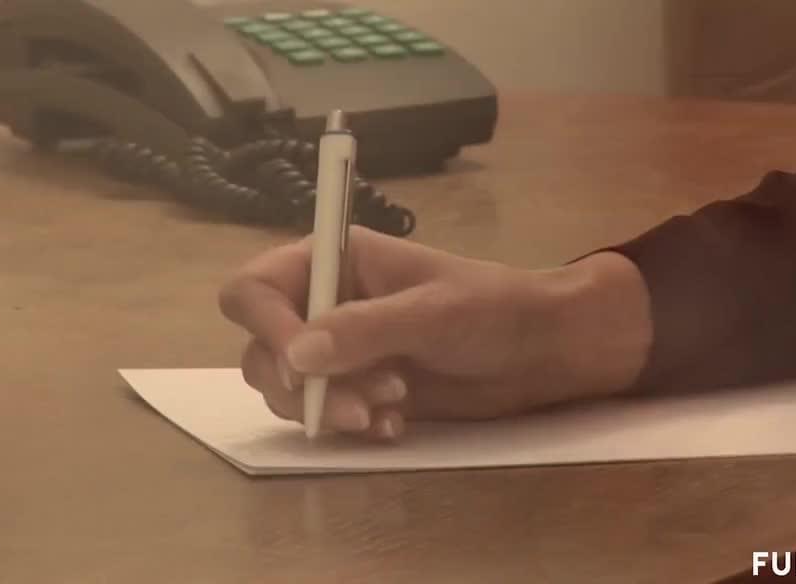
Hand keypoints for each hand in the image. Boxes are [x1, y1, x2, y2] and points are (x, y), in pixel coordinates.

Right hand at [219, 226, 651, 440]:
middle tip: (356, 404)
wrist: (539, 351)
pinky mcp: (359, 388)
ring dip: (328, 407)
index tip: (300, 365)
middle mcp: (326, 303)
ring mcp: (341, 350)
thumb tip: (296, 356)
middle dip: (301, 384)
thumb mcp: (432, 312)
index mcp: (335, 261)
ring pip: (288, 388)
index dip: (265, 326)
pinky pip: (326, 416)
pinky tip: (396, 424)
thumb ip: (365, 329)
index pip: (256, 288)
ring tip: (388, 408)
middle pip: (261, 348)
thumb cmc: (493, 309)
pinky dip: (352, 426)